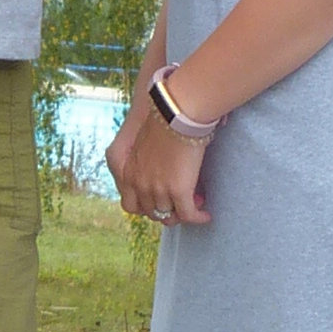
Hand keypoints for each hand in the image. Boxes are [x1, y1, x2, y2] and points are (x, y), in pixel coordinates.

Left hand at [113, 104, 211, 226]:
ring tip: (196, 203)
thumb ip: (145, 157)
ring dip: (183, 212)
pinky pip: (188, 214)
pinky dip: (198, 217)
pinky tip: (206, 215)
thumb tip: (160, 164)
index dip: (146, 208)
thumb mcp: (144, 141)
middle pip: (151, 212)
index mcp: (126, 172)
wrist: (176, 114)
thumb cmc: (163, 119)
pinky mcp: (178, 191)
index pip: (130, 206)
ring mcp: (157, 189)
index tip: (159, 201)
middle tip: (181, 203)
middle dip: (166, 210)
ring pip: (170, 216)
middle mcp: (138, 184)